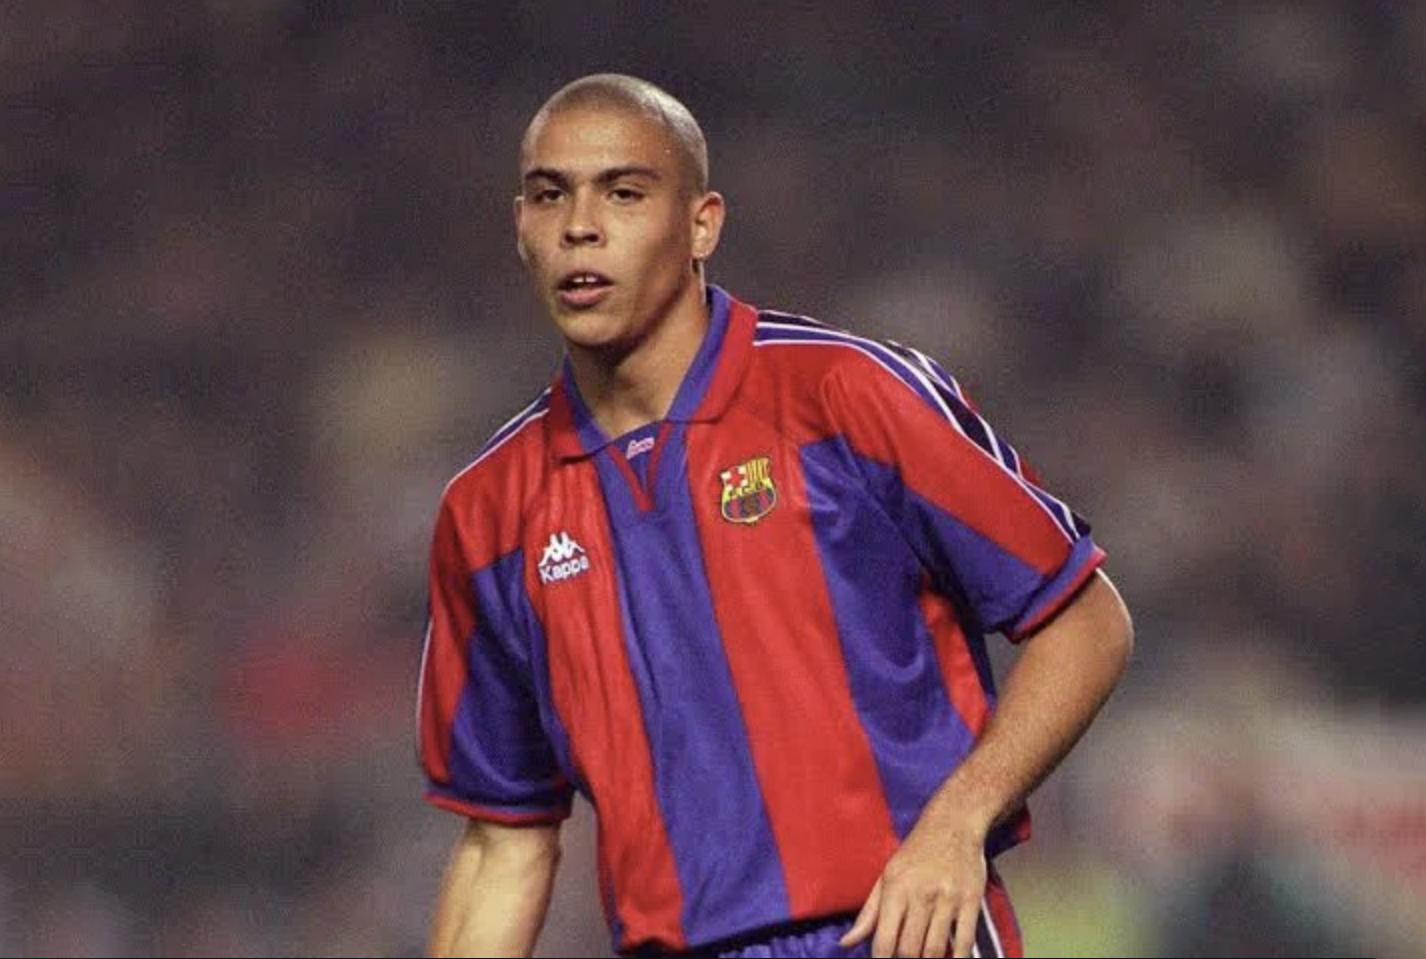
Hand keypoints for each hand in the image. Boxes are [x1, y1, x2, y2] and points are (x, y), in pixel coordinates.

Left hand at [837, 826, 987, 957]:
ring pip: (935, 949)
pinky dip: (958, 958)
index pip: (884, 940)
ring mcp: (947, 899)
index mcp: (895, 889)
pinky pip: (964, 940)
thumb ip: (868, 913)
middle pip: (909, 950)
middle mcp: (920, 895)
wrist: (953, 823)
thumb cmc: (917, 850)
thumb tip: (847, 942)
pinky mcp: (970, 901)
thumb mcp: (886, 875)